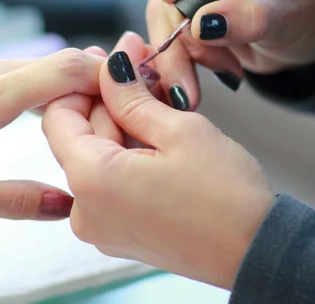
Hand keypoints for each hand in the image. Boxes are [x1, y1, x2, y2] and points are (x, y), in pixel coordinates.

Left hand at [0, 49, 107, 219]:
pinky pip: (9, 69)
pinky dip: (34, 85)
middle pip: (56, 62)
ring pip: (33, 65)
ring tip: (77, 119)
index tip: (124, 100)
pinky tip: (34, 110)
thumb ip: (16, 201)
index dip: (102, 78)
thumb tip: (66, 203)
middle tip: (110, 117)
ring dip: (61, 85)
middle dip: (89, 84)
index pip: (65, 68)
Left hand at [42, 46, 273, 289]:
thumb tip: (111, 63)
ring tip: (157, 99)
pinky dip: (126, 154)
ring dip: (120, 124)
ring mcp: (100, 226)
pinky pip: (108, 182)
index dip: (82, 83)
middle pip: (78, 136)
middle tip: (143, 67)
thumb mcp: (179, 130)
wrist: (256, 251)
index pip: (58, 116)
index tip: (112, 63)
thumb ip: (131, 95)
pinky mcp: (117, 233)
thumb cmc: (226, 195)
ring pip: (95, 157)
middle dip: (108, 100)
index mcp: (92, 180)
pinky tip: (155, 135)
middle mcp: (84, 209)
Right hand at [147, 0, 314, 105]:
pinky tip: (216, 65)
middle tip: (214, 60)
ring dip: (182, 52)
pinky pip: (165, 32)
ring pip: (160, 13)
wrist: (305, 35)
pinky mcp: (184, 5)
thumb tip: (201, 24)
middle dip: (182, 30)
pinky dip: (182, 58)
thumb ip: (250, 18)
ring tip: (224, 67)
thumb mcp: (289, 17)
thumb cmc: (308, 12)